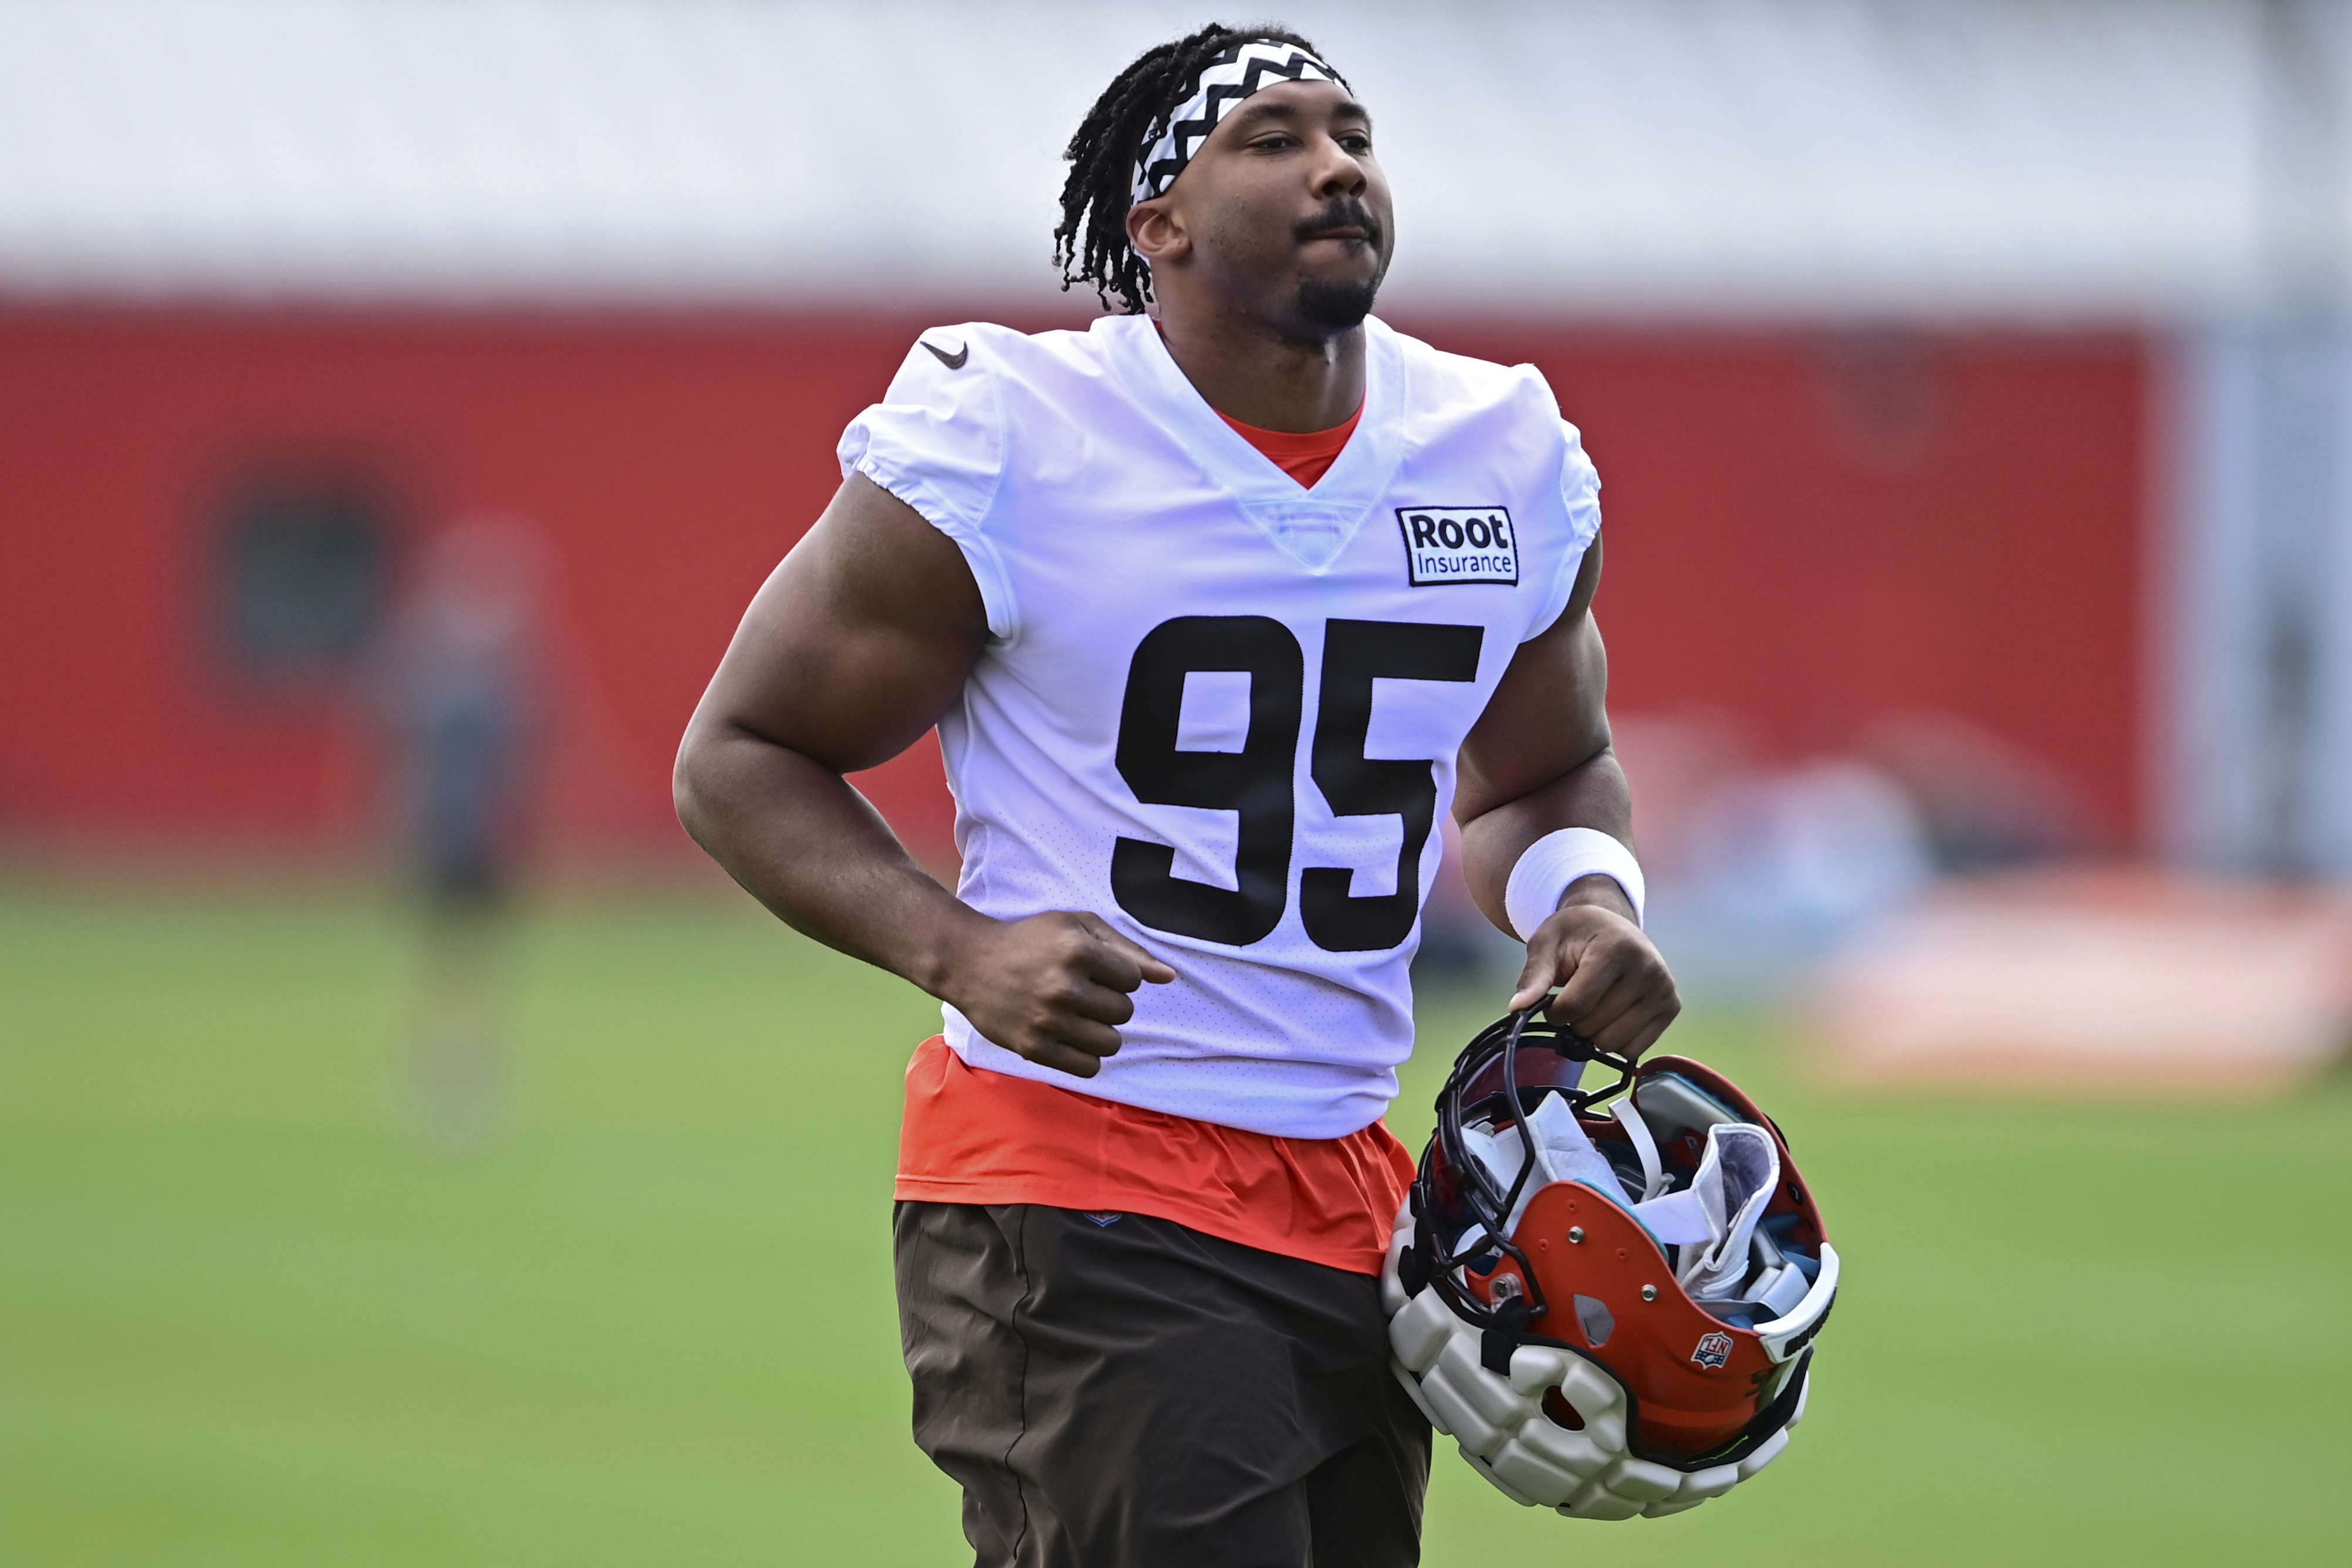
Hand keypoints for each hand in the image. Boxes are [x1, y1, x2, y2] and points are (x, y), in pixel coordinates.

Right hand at [940, 911, 1175, 1077]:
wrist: (969, 962)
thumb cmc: (1030, 940)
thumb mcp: (1077, 927)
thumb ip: (1126, 950)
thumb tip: (1169, 977)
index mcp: (1078, 951)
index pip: (1133, 980)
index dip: (1119, 976)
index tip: (1096, 972)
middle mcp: (1063, 987)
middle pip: (1124, 1012)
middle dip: (1110, 1004)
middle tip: (1083, 994)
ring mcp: (1047, 1020)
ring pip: (1111, 1043)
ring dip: (1101, 1032)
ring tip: (1079, 1017)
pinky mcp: (1034, 1048)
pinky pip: (1088, 1068)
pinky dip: (1087, 1057)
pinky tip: (1071, 1038)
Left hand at [1506, 876, 1679, 1058]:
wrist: (1612, 925)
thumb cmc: (1577, 933)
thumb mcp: (1547, 943)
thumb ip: (1534, 975)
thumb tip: (1517, 1008)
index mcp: (1618, 948)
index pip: (1576, 1005)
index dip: (1554, 1013)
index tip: (1552, 1002)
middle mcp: (1649, 968)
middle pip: (1593, 1028)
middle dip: (1574, 1022)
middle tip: (1577, 998)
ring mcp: (1664, 989)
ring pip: (1613, 1044)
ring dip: (1594, 1033)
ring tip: (1595, 1004)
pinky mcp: (1672, 1006)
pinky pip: (1634, 1049)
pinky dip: (1616, 1040)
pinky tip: (1613, 1014)